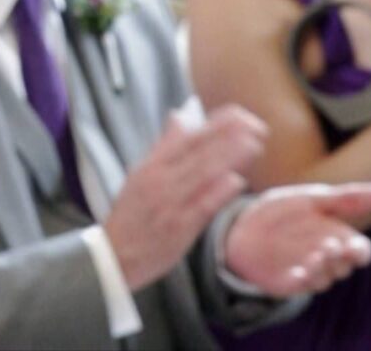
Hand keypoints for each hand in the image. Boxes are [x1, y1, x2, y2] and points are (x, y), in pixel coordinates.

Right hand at [102, 106, 265, 291]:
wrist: (114, 255)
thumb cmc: (132, 215)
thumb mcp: (141, 174)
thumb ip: (164, 146)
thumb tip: (180, 115)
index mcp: (152, 166)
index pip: (187, 138)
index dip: (214, 125)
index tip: (239, 114)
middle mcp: (160, 181)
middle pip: (198, 153)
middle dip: (228, 136)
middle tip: (256, 125)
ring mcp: (169, 204)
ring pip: (201, 174)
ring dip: (229, 157)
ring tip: (254, 144)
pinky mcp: (178, 229)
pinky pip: (200, 207)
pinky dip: (217, 192)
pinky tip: (237, 181)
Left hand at [220, 183, 370, 296]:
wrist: (242, 228)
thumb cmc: (283, 213)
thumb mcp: (311, 200)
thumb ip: (345, 199)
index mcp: (338, 237)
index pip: (362, 252)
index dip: (362, 252)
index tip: (355, 247)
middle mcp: (328, 258)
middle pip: (345, 267)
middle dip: (340, 259)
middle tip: (330, 246)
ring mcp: (310, 273)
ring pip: (326, 279)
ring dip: (322, 269)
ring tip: (314, 255)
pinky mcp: (290, 283)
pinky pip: (301, 288)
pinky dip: (302, 281)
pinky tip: (298, 272)